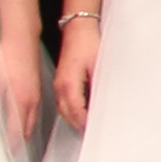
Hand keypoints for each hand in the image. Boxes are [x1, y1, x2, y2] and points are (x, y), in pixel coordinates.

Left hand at [0, 33, 44, 151]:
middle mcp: (31, 101)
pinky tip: (21, 120)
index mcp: (20, 101)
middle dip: (19, 142)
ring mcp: (36, 95)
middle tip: (10, 152)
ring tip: (15, 141)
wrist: (21, 40)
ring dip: (24, 132)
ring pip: (32, 121)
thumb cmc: (7, 58)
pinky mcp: (36, 88)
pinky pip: (34, 111)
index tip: (6, 154)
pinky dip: (28, 121)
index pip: (16, 131)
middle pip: (27, 129)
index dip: (11, 144)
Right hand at [53, 17, 102, 132]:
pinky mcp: (61, 80)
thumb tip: (101, 103)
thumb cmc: (88, 43)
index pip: (76, 112)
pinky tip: (81, 111)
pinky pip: (63, 101)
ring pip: (63, 109)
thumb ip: (97, 87)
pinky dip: (71, 110)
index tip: (95, 131)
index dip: (85, 123)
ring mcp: (58, 83)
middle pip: (67, 114)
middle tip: (92, 133)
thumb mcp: (97, 66)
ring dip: (73, 118)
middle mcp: (60, 87)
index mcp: (68, 85)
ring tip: (87, 126)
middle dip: (78, 124)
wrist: (78, 28)